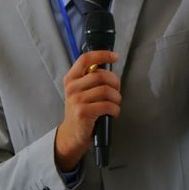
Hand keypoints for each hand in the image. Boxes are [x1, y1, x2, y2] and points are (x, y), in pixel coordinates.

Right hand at [54, 50, 120, 170]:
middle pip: (101, 75)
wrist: (72, 134)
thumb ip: (90, 79)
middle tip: (117, 90)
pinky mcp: (83, 112)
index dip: (102, 55)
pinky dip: (115, 109)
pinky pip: (107, 105)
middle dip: (115, 82)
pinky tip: (113, 112)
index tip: (115, 56)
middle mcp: (72, 88)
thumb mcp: (80, 91)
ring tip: (115, 103)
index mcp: (71, 79)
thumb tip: (110, 70)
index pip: (85, 59)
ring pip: (106, 90)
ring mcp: (77, 100)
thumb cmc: (81, 110)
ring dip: (117, 97)